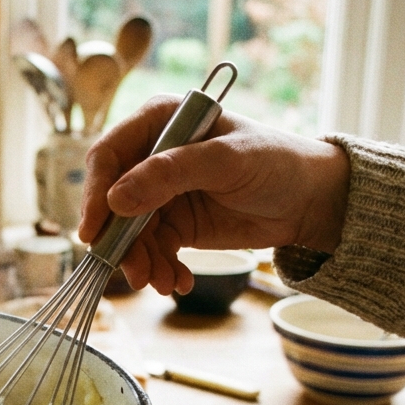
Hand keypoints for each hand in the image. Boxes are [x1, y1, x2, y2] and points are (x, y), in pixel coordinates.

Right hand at [78, 95, 350, 293]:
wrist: (310, 199)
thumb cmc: (276, 162)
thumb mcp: (226, 161)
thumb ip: (170, 174)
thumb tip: (116, 200)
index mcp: (160, 122)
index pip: (109, 155)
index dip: (95, 193)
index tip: (94, 232)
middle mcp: (151, 156)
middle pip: (112, 201)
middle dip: (121, 241)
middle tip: (135, 272)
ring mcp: (160, 192)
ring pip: (129, 233)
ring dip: (142, 262)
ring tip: (164, 282)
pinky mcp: (173, 223)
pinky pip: (152, 250)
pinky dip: (161, 269)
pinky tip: (179, 282)